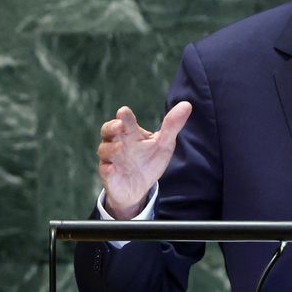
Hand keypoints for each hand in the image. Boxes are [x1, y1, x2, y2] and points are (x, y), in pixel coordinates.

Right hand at [97, 102, 191, 218]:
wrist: (139, 187)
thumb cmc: (149, 160)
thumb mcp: (164, 143)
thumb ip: (172, 125)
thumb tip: (187, 104)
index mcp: (130, 133)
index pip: (124, 121)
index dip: (124, 116)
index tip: (124, 111)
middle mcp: (117, 142)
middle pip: (107, 130)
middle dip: (112, 127)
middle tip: (119, 126)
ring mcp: (111, 158)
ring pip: (104, 150)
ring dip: (112, 149)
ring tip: (122, 149)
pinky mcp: (108, 175)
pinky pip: (105, 171)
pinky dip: (108, 170)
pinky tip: (113, 169)